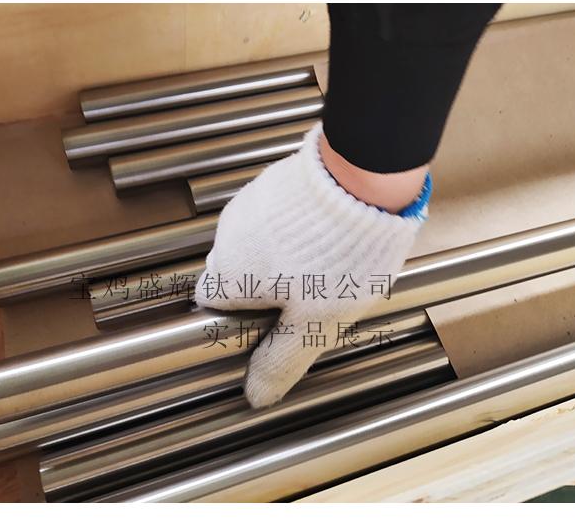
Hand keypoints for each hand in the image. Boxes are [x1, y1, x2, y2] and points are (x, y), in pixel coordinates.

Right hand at [194, 122, 430, 407]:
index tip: (267, 322)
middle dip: (264, 287)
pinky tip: (321, 233)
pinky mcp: (271, 182)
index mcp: (230, 273)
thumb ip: (281, 359)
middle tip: (305, 294)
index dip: (238, 317)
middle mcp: (229, 236)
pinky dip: (290, 229)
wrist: (363, 179)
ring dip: (278, 257)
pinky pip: (271, 216)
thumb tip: (257, 394)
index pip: (211, 304)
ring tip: (321, 261)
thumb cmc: (338, 252)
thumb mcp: (314, 323)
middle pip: (234, 273)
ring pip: (254, 244)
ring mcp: (249, 204)